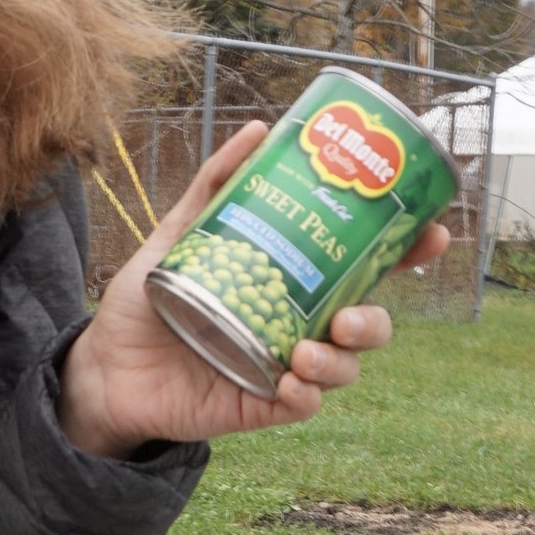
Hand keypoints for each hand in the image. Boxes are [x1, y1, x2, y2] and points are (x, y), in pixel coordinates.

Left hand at [56, 123, 450, 457]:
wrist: (104, 364)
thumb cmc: (147, 300)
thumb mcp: (179, 235)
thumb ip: (214, 185)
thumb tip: (257, 129)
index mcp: (294, 281)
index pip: (366, 267)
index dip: (407, 252)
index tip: (430, 232)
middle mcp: (299, 323)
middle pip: (368, 322)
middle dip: (376, 319)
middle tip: (351, 313)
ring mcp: (285, 366)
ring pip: (345, 368)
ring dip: (341, 360)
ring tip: (309, 350)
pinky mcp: (261, 404)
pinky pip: (303, 405)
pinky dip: (307, 394)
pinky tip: (292, 379)